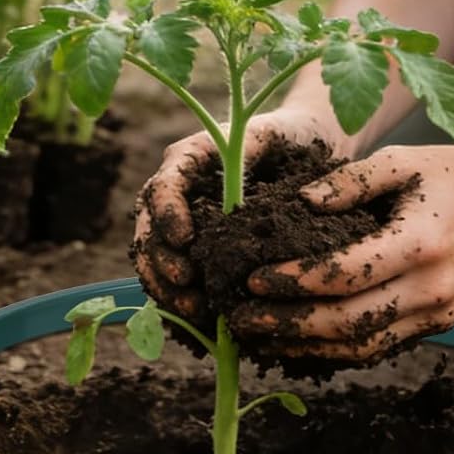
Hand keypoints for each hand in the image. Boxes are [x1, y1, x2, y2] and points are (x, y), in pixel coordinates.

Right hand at [134, 107, 352, 318]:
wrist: (304, 146)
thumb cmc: (290, 136)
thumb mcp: (273, 136)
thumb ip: (249, 152)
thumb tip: (236, 192)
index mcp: (189, 158)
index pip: (163, 185)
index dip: (166, 213)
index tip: (185, 240)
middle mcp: (179, 189)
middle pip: (149, 226)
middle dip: (160, 259)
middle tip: (184, 285)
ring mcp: (184, 219)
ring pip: (155, 255)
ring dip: (165, 285)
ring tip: (193, 309)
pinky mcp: (198, 245)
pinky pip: (176, 273)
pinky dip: (180, 297)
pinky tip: (201, 317)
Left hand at [229, 143, 453, 361]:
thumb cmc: (451, 175)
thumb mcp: (400, 160)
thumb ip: (349, 180)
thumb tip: (298, 203)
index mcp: (420, 244)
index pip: (345, 275)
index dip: (294, 282)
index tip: (253, 279)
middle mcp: (431, 289)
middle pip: (348, 322)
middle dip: (288, 325)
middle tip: (240, 319)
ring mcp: (438, 315)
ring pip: (363, 347)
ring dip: (306, 347)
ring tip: (259, 338)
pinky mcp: (438, 326)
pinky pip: (381, 346)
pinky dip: (337, 350)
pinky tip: (300, 341)